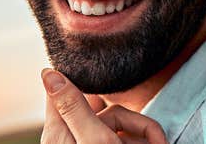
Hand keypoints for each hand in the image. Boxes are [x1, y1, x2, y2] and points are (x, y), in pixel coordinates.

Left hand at [40, 68, 167, 143]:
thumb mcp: (94, 140)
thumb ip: (74, 107)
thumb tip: (48, 73)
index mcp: (59, 133)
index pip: (64, 90)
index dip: (85, 78)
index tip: (107, 69)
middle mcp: (74, 138)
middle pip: (107, 110)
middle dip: (136, 123)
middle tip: (157, 139)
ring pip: (121, 124)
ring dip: (146, 134)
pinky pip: (127, 138)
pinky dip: (144, 141)